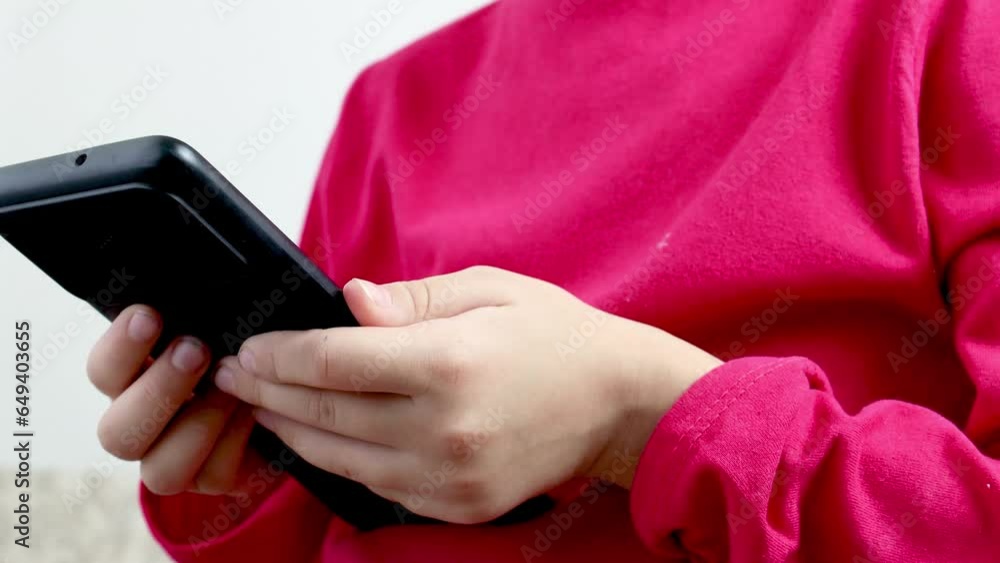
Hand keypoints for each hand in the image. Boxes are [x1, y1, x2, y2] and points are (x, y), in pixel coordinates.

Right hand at [87, 305, 266, 495]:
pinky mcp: (211, 479)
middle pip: (115, 433)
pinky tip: (254, 412)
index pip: (102, 372)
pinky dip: (234, 442)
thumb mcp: (221, 322)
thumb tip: (194, 287)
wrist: (290, 384)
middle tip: (195, 351)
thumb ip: (199, 312)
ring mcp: (173, 459)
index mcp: (132, 380)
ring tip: (234, 390)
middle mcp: (142, 425)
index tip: (149, 316)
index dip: (119, 348)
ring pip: (159, 470)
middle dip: (158, 390)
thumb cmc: (241, 344)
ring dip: (198, 425)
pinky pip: (212, 476)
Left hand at [215, 266, 721, 523]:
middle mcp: (443, 428)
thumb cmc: (554, 334)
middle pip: (326, 414)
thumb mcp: (487, 289)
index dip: (279, 354)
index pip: (333, 361)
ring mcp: (449, 477)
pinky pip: (377, 487)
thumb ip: (410, 301)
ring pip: (341, 459)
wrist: (617, 402)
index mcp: (447, 363)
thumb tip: (349, 302)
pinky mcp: (458, 505)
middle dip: (269, 393)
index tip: (249, 347)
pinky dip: (339, 462)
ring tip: (263, 407)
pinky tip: (319, 439)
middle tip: (234, 375)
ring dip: (292, 432)